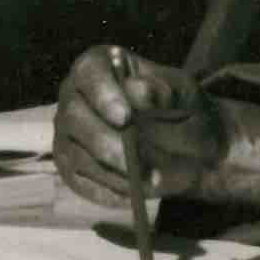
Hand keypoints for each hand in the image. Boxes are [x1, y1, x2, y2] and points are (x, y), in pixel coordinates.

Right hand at [53, 44, 228, 209]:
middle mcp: (75, 96)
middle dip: (107, 143)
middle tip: (136, 164)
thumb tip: (137, 91)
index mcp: (101, 66)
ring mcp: (69, 134)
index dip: (103, 94)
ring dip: (114, 173)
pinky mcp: (71, 167)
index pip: (90, 72)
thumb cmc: (185, 112)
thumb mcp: (185, 95)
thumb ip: (163, 91)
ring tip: (152, 181)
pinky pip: (81, 182)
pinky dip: (109, 191)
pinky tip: (136, 193)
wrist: (190, 149)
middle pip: (74, 117)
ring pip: (76, 155)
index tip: (126, 118)